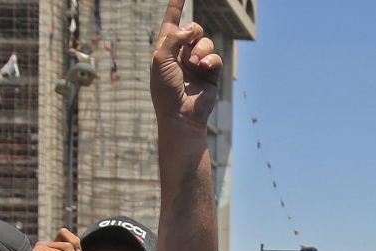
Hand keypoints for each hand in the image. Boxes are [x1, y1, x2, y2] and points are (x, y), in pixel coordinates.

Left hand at [151, 0, 222, 131]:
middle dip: (193, 30)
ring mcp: (197, 63)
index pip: (171, 22)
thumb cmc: (165, 90)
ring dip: (201, 49)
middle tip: (190, 37)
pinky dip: (210, 60)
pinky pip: (215, 57)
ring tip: (195, 63)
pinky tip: (204, 68)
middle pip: (193, 29)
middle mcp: (181, 54)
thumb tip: (189, 29)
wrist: (181, 114)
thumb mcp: (161, 59)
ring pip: (205, 42)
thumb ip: (173, 38)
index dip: (176, 6)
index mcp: (166, 49)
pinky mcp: (210, 73)